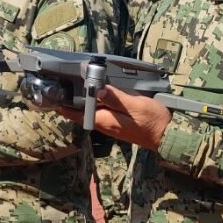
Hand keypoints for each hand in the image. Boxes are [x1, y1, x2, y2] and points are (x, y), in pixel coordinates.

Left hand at [55, 85, 170, 150]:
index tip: (54, 97)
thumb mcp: (134, 105)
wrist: (168, 135)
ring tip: (77, 88)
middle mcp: (106, 125)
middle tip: (63, 87)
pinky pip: (103, 113)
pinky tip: (100, 95)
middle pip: (84, 113)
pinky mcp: (120, 124)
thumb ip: (115, 98)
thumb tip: (97, 90)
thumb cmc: (152, 120)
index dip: (65, 107)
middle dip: (73, 102)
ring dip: (85, 102)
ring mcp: (113, 125)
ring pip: (93, 112)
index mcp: (105, 121)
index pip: (79, 114)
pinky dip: (98, 104)